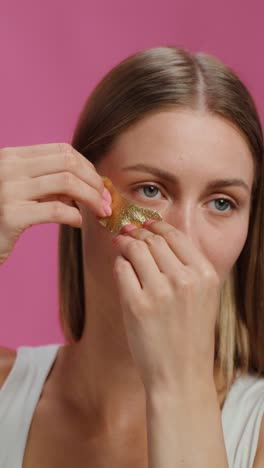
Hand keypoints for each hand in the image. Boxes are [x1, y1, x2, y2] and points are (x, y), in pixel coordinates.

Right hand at [0, 143, 107, 264]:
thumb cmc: (0, 216)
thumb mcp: (21, 192)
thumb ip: (47, 185)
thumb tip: (86, 186)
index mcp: (11, 157)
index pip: (61, 150)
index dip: (87, 166)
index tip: (99, 184)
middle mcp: (8, 168)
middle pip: (68, 163)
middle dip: (94, 181)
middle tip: (105, 200)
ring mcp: (7, 190)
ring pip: (67, 183)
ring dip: (91, 198)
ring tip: (99, 211)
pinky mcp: (10, 216)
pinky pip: (56, 211)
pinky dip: (75, 216)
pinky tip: (78, 223)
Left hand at [112, 220, 220, 391]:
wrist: (181, 374)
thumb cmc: (190, 335)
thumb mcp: (203, 297)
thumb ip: (187, 267)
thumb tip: (157, 237)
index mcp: (205, 274)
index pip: (176, 236)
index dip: (156, 226)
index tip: (146, 225)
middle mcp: (185, 280)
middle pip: (153, 239)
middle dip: (137, 232)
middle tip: (127, 232)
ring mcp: (160, 292)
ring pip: (135, 249)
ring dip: (124, 243)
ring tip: (120, 245)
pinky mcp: (137, 305)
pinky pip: (122, 269)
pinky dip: (119, 264)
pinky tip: (121, 267)